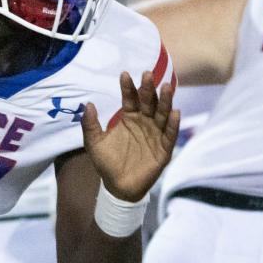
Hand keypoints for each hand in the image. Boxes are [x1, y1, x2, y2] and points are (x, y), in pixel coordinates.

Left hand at [82, 70, 179, 201]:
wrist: (118, 187)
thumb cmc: (107, 163)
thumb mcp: (94, 143)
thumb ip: (90, 125)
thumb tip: (87, 104)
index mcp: (129, 118)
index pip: (130, 99)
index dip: (128, 87)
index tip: (124, 75)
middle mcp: (145, 122)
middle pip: (149, 102)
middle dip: (148, 89)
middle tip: (147, 75)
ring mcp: (156, 134)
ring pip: (162, 114)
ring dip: (165, 101)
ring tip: (166, 87)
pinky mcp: (164, 149)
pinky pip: (170, 135)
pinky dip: (172, 124)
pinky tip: (175, 113)